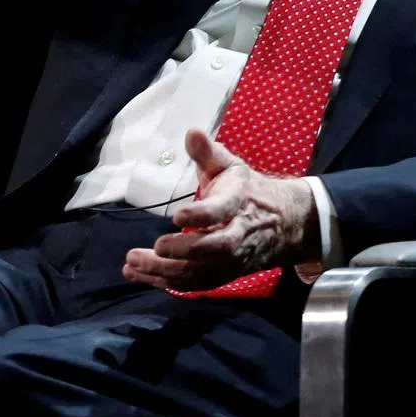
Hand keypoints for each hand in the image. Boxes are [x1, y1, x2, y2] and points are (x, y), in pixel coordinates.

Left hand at [122, 129, 319, 291]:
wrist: (283, 223)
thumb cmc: (247, 189)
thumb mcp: (230, 165)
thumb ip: (208, 152)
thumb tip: (191, 132)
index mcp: (238, 201)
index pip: (221, 211)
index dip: (201, 215)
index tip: (176, 216)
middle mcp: (237, 234)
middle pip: (213, 249)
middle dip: (183, 251)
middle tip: (155, 247)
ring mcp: (231, 259)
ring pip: (201, 272)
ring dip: (166, 271)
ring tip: (132, 264)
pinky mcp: (223, 274)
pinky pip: (196, 284)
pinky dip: (168, 283)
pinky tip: (140, 275)